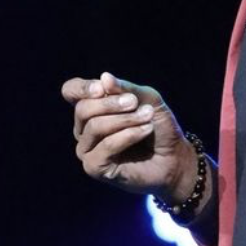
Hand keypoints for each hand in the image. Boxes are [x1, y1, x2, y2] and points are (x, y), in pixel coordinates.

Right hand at [61, 70, 200, 203]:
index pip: (71, 91)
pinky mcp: (95, 168)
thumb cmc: (159, 127)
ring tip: (147, 117)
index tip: (102, 88)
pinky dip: (128, 135)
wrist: (174, 158)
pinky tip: (145, 131)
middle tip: (135, 102)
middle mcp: (83, 129)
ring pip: (94, 127)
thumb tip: (104, 77)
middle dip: (111, 104)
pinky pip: (106, 146)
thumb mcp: (148, 99)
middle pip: (82, 109)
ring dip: (125, 119)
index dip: (82, 88)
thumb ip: (126, 89)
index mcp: (91, 109)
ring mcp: (87, 150)